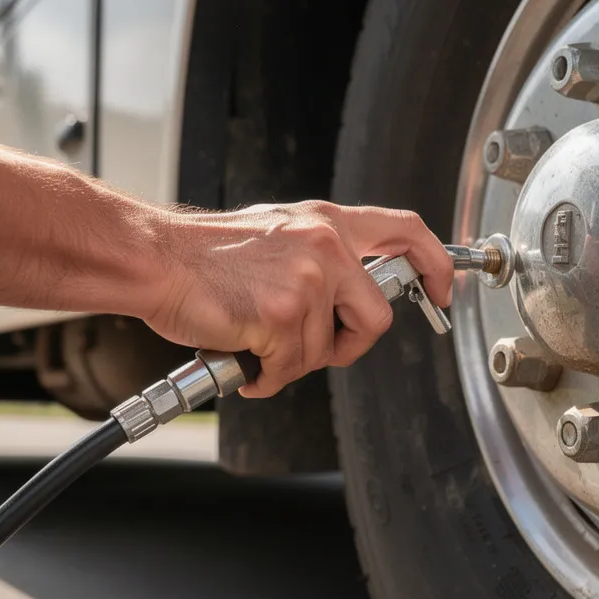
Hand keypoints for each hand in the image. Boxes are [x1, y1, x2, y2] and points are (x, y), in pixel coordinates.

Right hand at [143, 200, 452, 397]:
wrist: (157, 260)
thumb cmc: (205, 257)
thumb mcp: (276, 234)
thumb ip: (320, 256)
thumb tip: (349, 297)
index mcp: (327, 222)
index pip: (407, 233)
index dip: (436, 268)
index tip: (441, 293)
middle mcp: (325, 245)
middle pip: (377, 317)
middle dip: (349, 345)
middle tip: (313, 348)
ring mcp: (307, 280)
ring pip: (326, 352)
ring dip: (291, 362)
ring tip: (257, 344)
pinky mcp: (282, 315)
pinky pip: (290, 369)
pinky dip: (266, 376)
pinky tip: (244, 359)